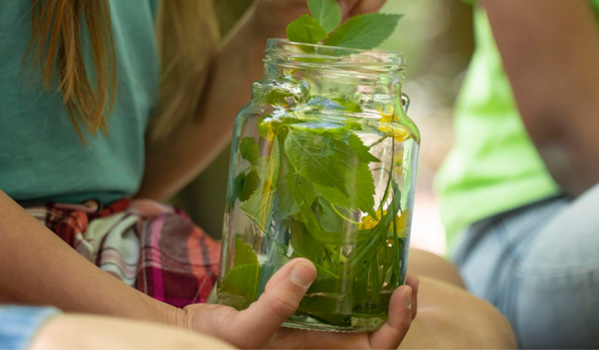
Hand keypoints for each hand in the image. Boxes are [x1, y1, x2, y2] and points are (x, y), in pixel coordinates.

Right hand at [181, 259, 417, 348]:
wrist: (190, 334)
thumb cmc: (217, 340)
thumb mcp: (246, 329)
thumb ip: (276, 305)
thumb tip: (308, 268)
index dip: (396, 325)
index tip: (401, 290)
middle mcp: (323, 344)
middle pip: (377, 334)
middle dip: (399, 307)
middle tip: (407, 273)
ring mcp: (314, 327)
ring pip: (360, 315)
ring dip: (380, 293)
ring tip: (394, 262)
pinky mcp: (301, 309)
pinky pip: (336, 298)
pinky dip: (352, 281)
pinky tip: (354, 258)